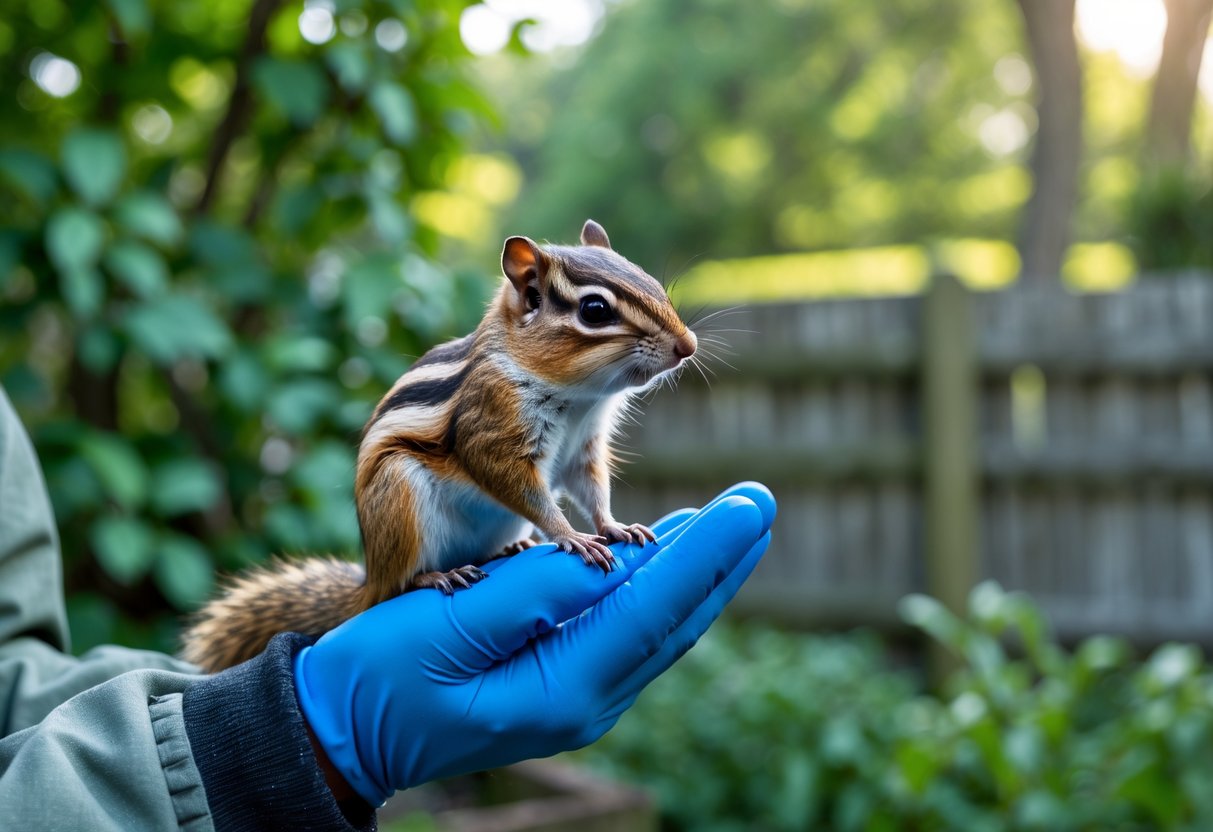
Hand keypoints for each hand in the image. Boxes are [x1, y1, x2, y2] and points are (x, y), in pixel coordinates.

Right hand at [294, 482, 775, 806]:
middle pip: (673, 618)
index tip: (747, 507)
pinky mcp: (564, 679)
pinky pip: (628, 627)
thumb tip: (600, 563)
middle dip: (721, 558)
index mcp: (562, 688)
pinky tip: (671, 557)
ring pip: (658, 623)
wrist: (350, 728)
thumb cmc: (382, 677)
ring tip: (735, 522)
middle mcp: (586, 697)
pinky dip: (659, 586)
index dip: (704, 554)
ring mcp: (579, 692)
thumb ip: (524, 594)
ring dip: (699, 570)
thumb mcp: (443, 629)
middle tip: (761, 502)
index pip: (652, 609)